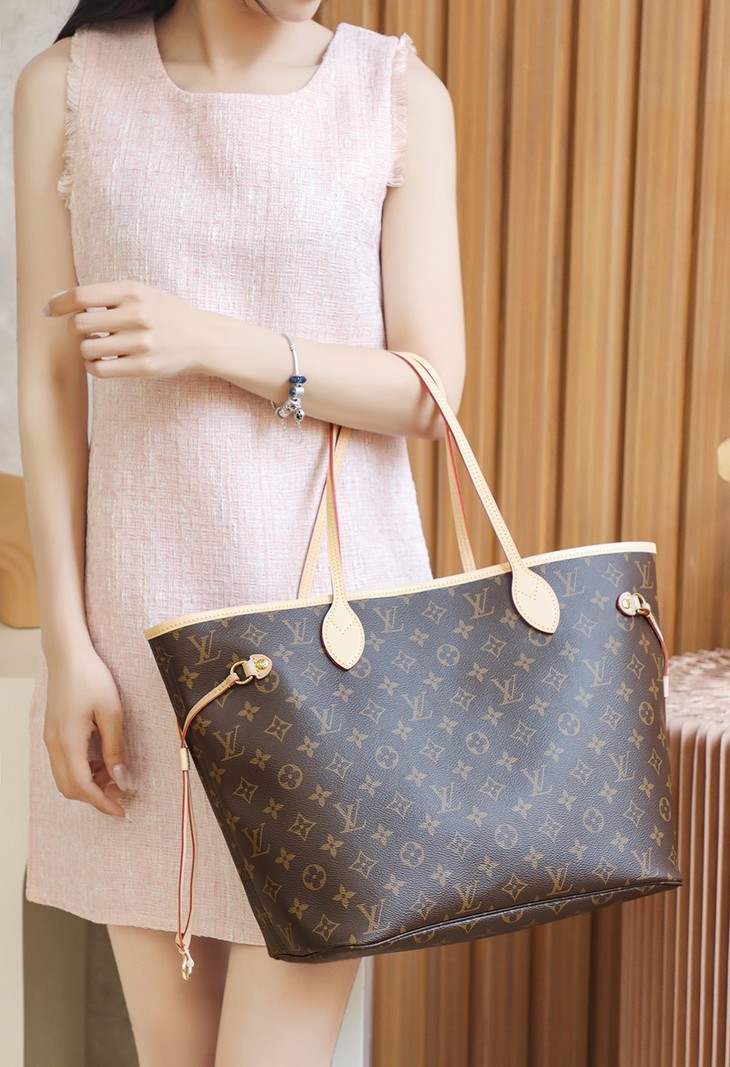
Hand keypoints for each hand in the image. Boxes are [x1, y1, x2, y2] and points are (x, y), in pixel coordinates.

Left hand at [42, 281, 212, 378]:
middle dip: (77, 330)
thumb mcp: (143, 293)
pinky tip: (102, 362)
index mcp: (133, 291)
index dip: (59, 303)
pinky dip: (94, 367)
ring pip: (87, 349)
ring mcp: (141, 343)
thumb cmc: (167, 315)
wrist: (204, 339)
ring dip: (86, 350)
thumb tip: (61, 303)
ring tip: (99, 347)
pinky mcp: (143, 367)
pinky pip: (101, 370)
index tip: (48, 310)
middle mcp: (136, 315)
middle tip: (88, 332)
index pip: (81, 296)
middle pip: (80, 324)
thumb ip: (108, 296)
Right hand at [44, 647, 131, 817]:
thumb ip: (115, 749)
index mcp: (68, 742)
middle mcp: (54, 744)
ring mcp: (51, 739)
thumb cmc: (92, 678)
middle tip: (123, 793)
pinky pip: (66, 763)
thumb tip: (122, 780)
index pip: (82, 787)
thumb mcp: (112, 713)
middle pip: (70, 788)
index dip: (102, 803)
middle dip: (96, 797)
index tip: (122, 811)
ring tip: (118, 775)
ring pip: (66, 777)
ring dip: (90, 784)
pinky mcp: (54, 733)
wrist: (69, 656)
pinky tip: (104, 761)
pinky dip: (84, 770)